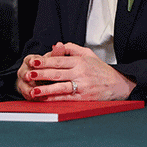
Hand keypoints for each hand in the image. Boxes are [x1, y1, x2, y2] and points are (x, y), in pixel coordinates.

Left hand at [19, 43, 134, 101]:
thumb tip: (56, 46)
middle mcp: (80, 73)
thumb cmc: (101, 70)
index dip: (44, 61)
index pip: (58, 60)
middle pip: (57, 73)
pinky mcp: (83, 97)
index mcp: (80, 61)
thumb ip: (72, 48)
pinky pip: (66, 98)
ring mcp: (82, 86)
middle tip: (28, 74)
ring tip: (33, 90)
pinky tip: (45, 99)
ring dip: (45, 89)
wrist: (118, 84)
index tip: (33, 61)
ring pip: (60, 87)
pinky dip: (54, 99)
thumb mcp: (89, 54)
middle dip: (41, 74)